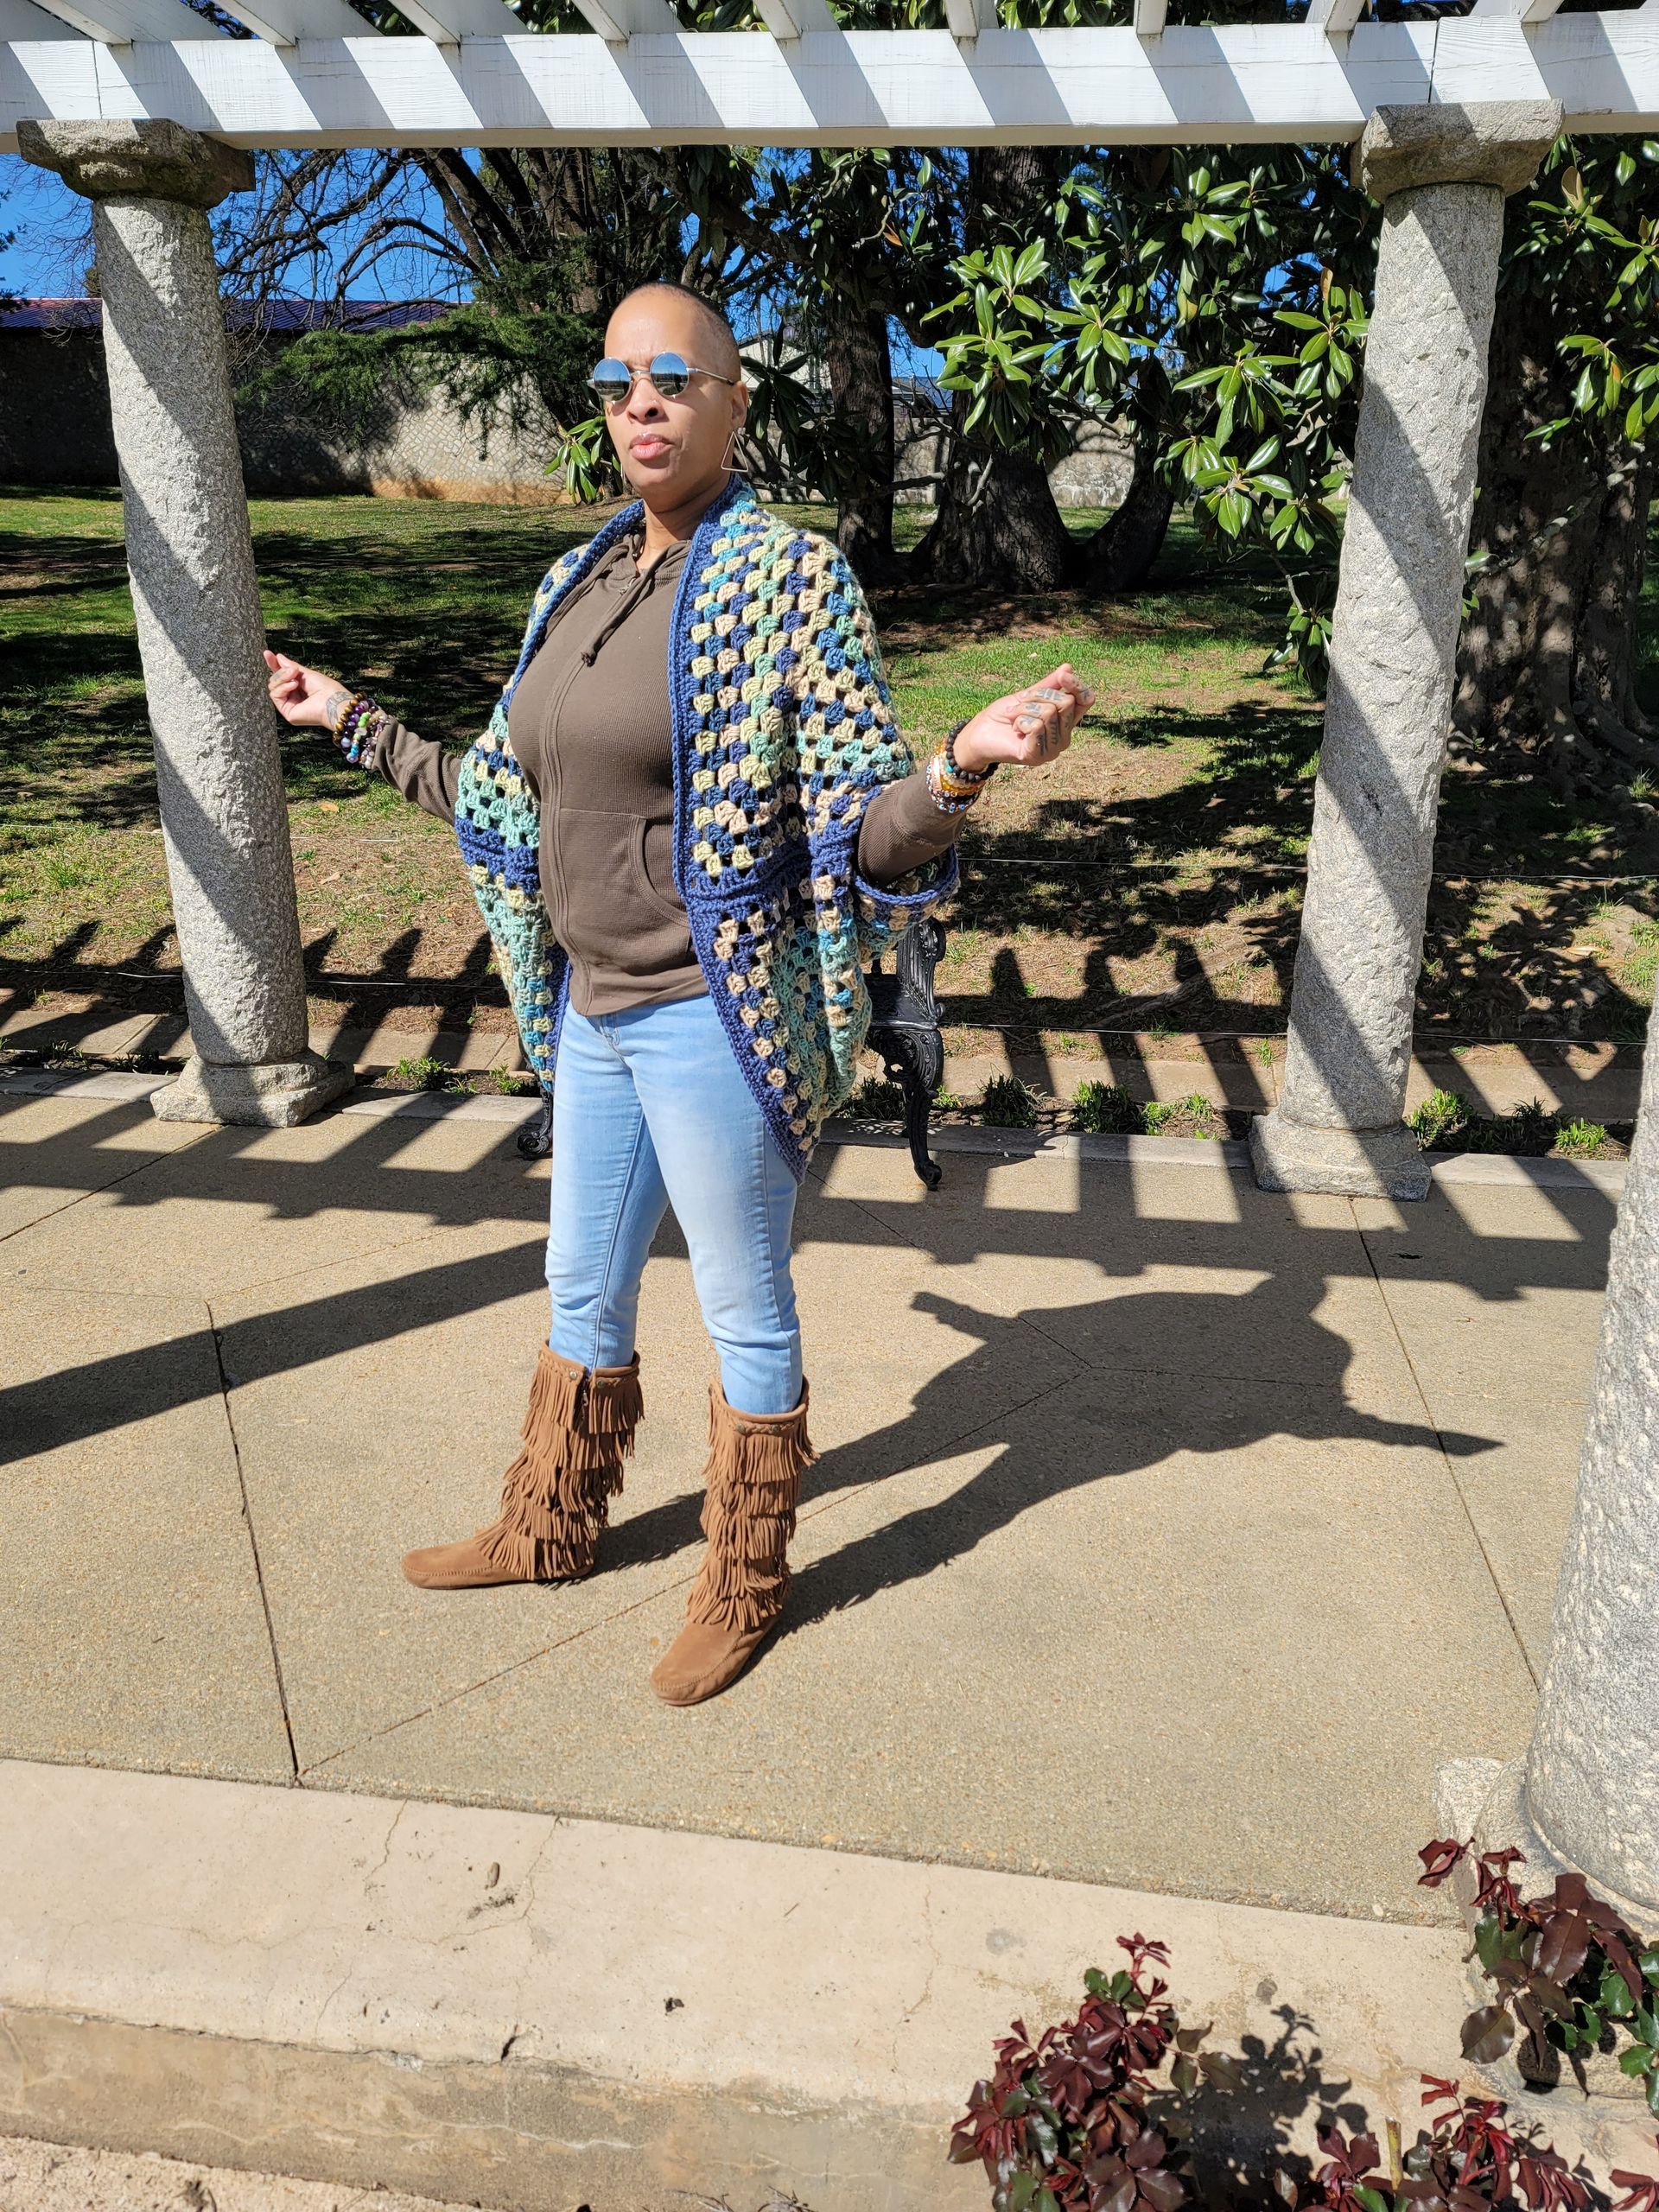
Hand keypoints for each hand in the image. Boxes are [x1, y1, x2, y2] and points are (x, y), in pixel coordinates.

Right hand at [264, 649, 350, 731]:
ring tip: (296, 678)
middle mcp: (294, 698)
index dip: (273, 665)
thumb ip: (290, 666)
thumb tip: (278, 657)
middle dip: (281, 672)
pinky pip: (275, 695)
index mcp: (299, 689)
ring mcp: (290, 706)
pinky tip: (294, 686)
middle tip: (293, 671)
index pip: (282, 677)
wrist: (332, 701)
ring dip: (282, 678)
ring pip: (273, 687)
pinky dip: (283, 687)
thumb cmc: (326, 688)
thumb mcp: (306, 673)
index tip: (267, 653)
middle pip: (275, 681)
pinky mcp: (288, 712)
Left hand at [949, 663, 1093, 776]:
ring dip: (1024, 709)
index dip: (1077, 685)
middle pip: (1065, 702)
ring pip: (1048, 712)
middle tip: (1020, 704)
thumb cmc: (1003, 715)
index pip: (1086, 700)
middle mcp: (1064, 738)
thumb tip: (1068, 667)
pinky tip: (1014, 729)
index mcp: (1065, 722)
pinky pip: (1036, 726)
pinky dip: (1020, 720)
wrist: (979, 733)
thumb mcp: (1028, 695)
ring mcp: (1052, 750)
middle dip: (1038, 696)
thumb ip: (1049, 685)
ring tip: (1014, 717)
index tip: (1062, 675)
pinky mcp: (1037, 756)